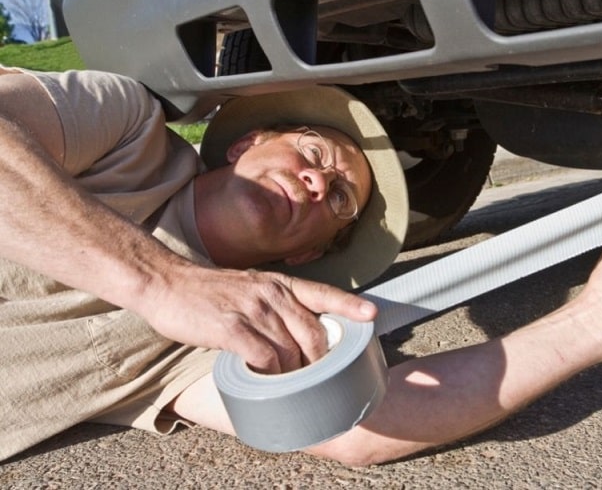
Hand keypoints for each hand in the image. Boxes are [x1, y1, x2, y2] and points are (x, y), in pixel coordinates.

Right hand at [139, 265, 377, 372]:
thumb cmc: (210, 292)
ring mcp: (252, 309)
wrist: (166, 283)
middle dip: (319, 362)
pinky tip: (262, 377)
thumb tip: (301, 336)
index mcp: (280, 284)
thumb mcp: (252, 288)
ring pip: (291, 351)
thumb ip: (278, 306)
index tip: (372, 315)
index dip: (351, 305)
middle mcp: (272, 294)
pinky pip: (264, 358)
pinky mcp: (231, 327)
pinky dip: (269, 373)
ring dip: (292, 373)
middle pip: (314, 334)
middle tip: (312, 377)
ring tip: (284, 382)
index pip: (324, 293)